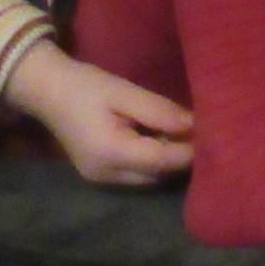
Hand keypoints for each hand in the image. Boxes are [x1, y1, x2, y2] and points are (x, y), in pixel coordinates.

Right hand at [4, 44, 195, 185]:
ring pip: (149, 177)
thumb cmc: (85, 86)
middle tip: (207, 132)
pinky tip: (164, 138)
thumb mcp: (124, 92)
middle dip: (182, 157)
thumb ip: (159, 111)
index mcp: (111, 153)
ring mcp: (102, 179)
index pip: (162, 160)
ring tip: (188, 134)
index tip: (217, 135)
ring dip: (168, 159)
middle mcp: (107, 174)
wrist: (46, 91)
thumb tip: (195, 125)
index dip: (191, 150)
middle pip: (158, 174)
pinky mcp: (101, 174)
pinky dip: (153, 159)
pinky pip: (137, 173)